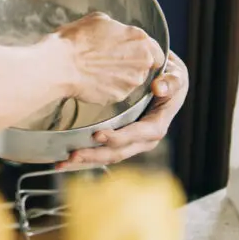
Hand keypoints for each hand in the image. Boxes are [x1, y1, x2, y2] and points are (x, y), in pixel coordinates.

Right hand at [57, 12, 164, 105]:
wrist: (60, 64)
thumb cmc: (76, 40)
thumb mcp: (98, 20)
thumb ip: (117, 28)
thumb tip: (116, 31)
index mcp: (140, 39)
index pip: (156, 51)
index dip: (143, 52)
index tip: (131, 54)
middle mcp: (143, 61)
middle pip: (145, 66)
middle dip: (131, 65)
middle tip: (110, 61)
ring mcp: (132, 80)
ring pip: (132, 80)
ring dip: (120, 77)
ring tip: (98, 71)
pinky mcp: (120, 96)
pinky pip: (118, 92)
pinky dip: (109, 88)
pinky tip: (93, 80)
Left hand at [57, 51, 188, 169]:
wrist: (166, 84)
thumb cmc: (170, 78)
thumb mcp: (176, 76)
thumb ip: (171, 81)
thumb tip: (160, 87)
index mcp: (157, 125)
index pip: (139, 134)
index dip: (120, 137)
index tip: (99, 135)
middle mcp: (144, 140)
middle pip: (119, 152)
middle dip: (96, 155)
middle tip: (73, 155)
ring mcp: (131, 143)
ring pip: (108, 157)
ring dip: (85, 161)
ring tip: (62, 163)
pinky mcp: (119, 143)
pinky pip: (101, 153)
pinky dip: (84, 159)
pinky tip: (64, 161)